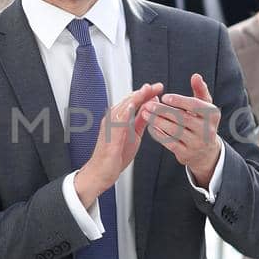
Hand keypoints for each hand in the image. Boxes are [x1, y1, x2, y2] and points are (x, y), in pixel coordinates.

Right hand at [73, 83, 162, 204]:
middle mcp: (113, 119)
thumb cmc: (115, 156)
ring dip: (136, 97)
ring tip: (147, 90)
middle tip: (156, 86)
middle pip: (129, 101)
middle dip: (143, 92)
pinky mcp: (109, 134)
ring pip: (123, 107)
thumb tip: (150, 107)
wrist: (101, 172)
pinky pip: (118, 120)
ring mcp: (110, 125)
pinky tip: (134, 105)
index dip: (146, 93)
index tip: (158, 88)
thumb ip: (140, 120)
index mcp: (119, 118)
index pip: (133, 101)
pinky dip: (126, 111)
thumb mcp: (134, 135)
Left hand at [147, 73, 222, 185]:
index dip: (179, 100)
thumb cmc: (202, 123)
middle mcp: (206, 130)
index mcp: (212, 115)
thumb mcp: (205, 106)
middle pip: (183, 118)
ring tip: (146, 113)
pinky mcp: (186, 154)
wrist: (206, 152)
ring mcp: (196, 143)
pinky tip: (150, 126)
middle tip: (149, 104)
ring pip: (174, 130)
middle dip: (164, 110)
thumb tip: (195, 76)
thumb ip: (200, 90)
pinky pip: (169, 142)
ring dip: (158, 121)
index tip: (164, 96)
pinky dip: (158, 134)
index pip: (196, 106)